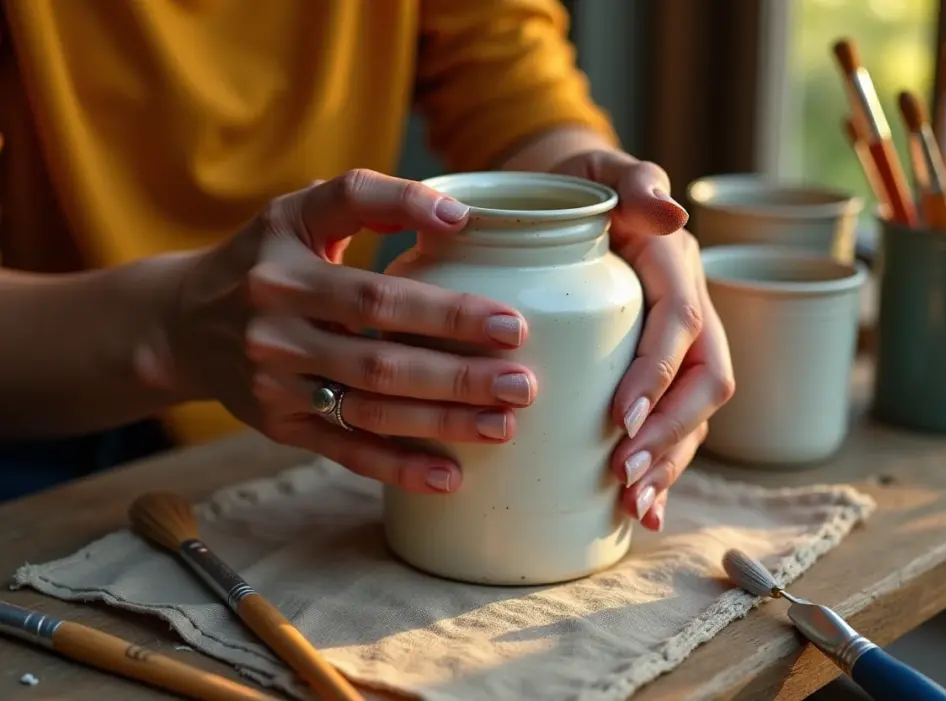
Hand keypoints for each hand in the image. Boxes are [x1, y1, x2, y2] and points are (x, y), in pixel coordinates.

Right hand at [154, 170, 536, 493]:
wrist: (181, 323)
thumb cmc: (263, 256)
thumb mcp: (300, 210)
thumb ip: (371, 198)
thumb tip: (457, 213)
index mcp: (286, 270)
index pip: (376, 294)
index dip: (445, 310)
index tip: (512, 322)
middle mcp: (277, 331)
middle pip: (380, 360)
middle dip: (458, 376)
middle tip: (522, 383)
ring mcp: (276, 386)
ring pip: (369, 411)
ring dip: (441, 423)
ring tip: (505, 426)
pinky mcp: (279, 426)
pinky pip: (343, 451)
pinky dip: (397, 468)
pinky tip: (448, 477)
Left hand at [552, 151, 735, 530]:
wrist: (571, 199)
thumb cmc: (576, 186)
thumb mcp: (598, 170)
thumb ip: (634, 181)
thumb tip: (671, 213)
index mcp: (675, 263)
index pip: (680, 323)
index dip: (656, 374)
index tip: (619, 420)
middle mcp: (689, 306)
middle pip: (704, 379)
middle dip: (670, 432)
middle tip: (626, 474)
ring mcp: (682, 343)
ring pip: (696, 411)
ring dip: (672, 460)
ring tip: (635, 504)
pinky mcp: (663, 368)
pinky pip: (677, 421)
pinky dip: (665, 465)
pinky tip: (639, 508)